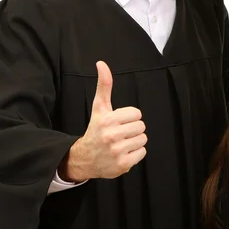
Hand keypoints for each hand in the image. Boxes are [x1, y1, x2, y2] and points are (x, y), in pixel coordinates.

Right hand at [61, 61, 146, 180]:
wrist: (85, 158)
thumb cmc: (96, 129)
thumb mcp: (100, 107)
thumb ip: (104, 85)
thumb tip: (101, 63)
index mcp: (108, 120)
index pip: (137, 113)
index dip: (129, 117)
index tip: (118, 122)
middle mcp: (112, 136)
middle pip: (141, 126)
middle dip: (133, 129)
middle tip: (121, 133)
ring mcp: (117, 151)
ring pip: (143, 139)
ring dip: (135, 141)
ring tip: (122, 143)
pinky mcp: (123, 165)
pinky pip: (143, 153)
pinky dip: (136, 154)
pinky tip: (123, 153)